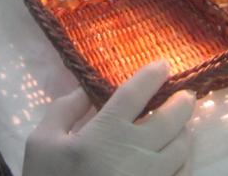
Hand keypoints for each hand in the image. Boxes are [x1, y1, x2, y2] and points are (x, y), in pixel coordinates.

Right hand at [23, 60, 194, 175]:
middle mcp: (136, 151)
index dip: (152, 75)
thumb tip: (87, 89)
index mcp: (107, 132)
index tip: (164, 64)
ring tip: (181, 124)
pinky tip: (177, 156)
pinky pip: (182, 175)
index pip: (136, 93)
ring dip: (184, 131)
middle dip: (183, 101)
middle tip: (185, 93)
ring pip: (183, 147)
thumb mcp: (42, 141)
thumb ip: (64, 109)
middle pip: (172, 118)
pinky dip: (184, 161)